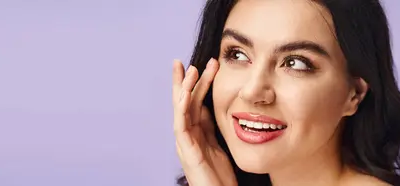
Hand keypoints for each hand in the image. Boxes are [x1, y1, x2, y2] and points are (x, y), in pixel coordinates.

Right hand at [172, 58, 236, 185]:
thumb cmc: (219, 176)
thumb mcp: (217, 144)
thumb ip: (210, 126)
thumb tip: (207, 106)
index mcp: (195, 133)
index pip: (192, 103)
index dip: (194, 84)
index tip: (199, 65)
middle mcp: (187, 136)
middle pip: (183, 103)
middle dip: (183, 82)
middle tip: (184, 61)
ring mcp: (185, 144)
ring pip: (180, 111)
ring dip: (183, 89)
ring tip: (189, 70)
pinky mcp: (187, 152)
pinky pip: (181, 126)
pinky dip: (181, 109)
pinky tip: (184, 94)